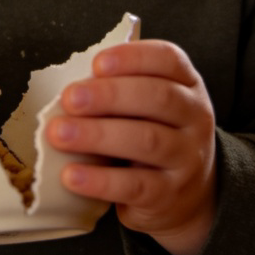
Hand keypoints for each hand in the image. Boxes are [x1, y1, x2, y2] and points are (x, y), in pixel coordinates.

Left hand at [45, 40, 216, 254]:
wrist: (186, 196)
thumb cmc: (154, 134)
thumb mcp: (148, 106)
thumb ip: (120, 89)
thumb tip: (73, 88)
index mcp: (187, 84)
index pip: (168, 59)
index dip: (133, 58)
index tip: (97, 63)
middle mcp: (195, 117)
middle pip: (158, 97)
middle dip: (110, 95)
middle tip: (70, 98)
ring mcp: (187, 158)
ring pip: (147, 141)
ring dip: (98, 135)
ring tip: (59, 134)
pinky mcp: (170, 195)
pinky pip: (136, 186)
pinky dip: (100, 180)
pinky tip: (72, 175)